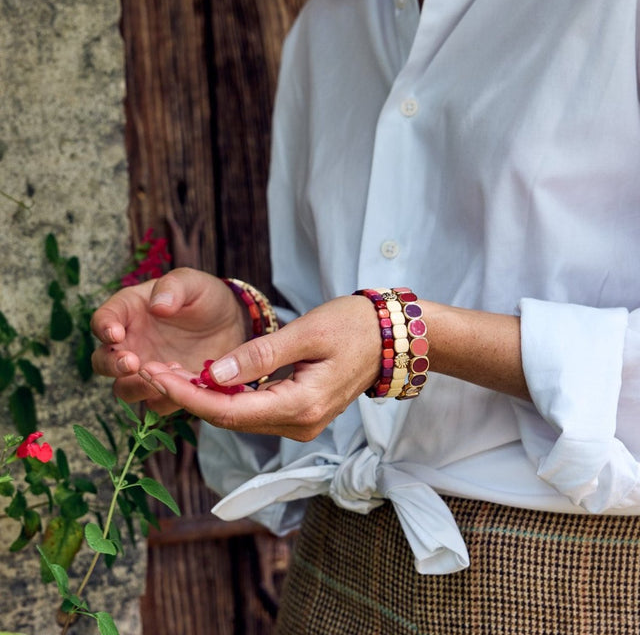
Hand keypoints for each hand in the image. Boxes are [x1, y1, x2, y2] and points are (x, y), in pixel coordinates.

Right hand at [91, 268, 246, 412]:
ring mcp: (146, 368)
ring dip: (136, 386)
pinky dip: (165, 398)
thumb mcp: (193, 283)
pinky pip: (156, 403)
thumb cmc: (205, 297)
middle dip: (112, 364)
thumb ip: (174, 287)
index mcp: (128, 311)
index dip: (104, 327)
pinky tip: (184, 385)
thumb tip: (157, 305)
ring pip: (124, 388)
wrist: (231, 323)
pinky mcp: (166, 388)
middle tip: (132, 362)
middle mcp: (130, 343)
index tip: (115, 333)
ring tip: (163, 374)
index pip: (103, 320)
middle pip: (102, 361)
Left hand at [138, 295, 381, 440]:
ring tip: (168, 372)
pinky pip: (254, 412)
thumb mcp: (307, 332)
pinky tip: (205, 379)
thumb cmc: (353, 327)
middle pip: (230, 418)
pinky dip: (226, 396)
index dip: (187, 395)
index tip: (153, 374)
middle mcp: (300, 424)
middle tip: (149, 370)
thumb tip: (215, 373)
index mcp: (302, 405)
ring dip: (204, 397)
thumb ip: (261, 355)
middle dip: (187, 396)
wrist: (389, 339)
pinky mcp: (299, 416)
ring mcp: (300, 424)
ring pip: (240, 417)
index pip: (230, 410)